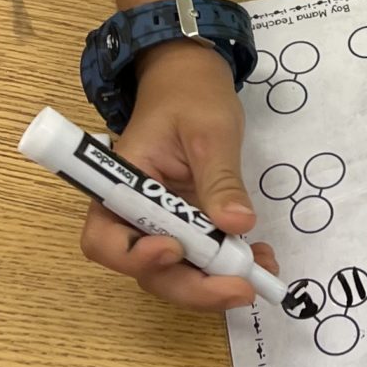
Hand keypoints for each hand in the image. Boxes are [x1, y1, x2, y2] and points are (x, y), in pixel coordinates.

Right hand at [77, 43, 277, 311]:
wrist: (193, 78)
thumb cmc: (191, 95)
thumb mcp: (210, 131)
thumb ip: (220, 180)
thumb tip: (237, 226)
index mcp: (121, 184)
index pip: (105, 239)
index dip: (134, 258)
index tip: (175, 250)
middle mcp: (134, 213)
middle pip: (147, 270)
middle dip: (192, 287)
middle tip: (241, 287)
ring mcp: (162, 224)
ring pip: (176, 273)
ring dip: (215, 283)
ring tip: (261, 273)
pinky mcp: (187, 227)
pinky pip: (201, 259)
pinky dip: (228, 267)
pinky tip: (261, 259)